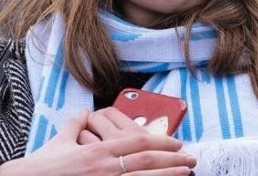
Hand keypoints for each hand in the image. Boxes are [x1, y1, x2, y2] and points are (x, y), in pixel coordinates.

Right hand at [0, 111, 195, 175]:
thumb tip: (84, 113)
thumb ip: (75, 125)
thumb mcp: (60, 142)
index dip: (162, 142)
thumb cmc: (41, 167)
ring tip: (186, 173)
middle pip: (146, 160)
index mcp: (98, 150)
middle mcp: (104, 168)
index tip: (177, 144)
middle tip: (191, 159)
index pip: (138, 142)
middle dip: (172, 159)